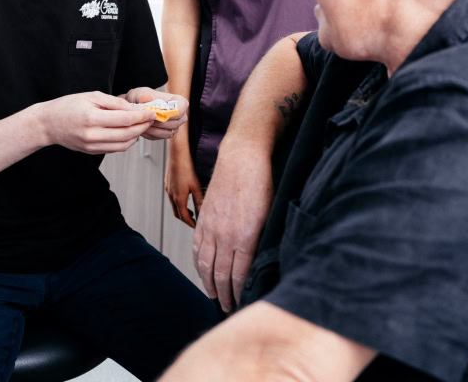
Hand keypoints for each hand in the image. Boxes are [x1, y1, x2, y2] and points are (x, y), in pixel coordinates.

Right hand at [38, 91, 155, 153]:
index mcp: (92, 118)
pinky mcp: (91, 152)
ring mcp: (91, 146)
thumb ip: (115, 103)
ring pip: (123, 145)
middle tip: (150, 118)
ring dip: (136, 136)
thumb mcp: (92, 96)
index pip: (125, 120)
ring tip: (141, 125)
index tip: (151, 112)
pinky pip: (114, 149)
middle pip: (127, 134)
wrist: (48, 123)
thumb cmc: (68, 106)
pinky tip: (129, 132)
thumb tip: (135, 109)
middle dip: (142, 126)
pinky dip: (126, 142)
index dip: (142, 117)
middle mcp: (92, 135)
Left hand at [122, 87, 188, 140]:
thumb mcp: (141, 93)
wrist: (137, 106)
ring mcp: (174, 125)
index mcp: (178, 101)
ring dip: (154, 130)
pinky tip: (143, 128)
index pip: (180, 110)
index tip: (157, 114)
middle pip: (175, 123)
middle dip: (159, 123)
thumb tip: (147, 97)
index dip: (170, 114)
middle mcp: (179, 115)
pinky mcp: (166, 133)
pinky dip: (150, 134)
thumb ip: (144, 96)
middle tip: (147, 120)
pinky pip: (160, 137)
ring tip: (144, 124)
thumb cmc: (142, 98)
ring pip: (167, 132)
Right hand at [164, 137, 203, 227]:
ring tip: (190, 210)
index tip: (196, 226)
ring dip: (181, 210)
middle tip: (193, 221)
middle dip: (185, 219)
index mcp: (179, 198)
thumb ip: (199, 200)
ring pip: (173, 205)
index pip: (184, 217)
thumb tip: (203, 211)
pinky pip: (171, 196)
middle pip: (177, 213)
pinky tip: (184, 196)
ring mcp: (168, 189)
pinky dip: (178, 201)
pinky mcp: (167, 183)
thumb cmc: (187, 168)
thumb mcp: (196, 185)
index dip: (190, 223)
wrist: (177, 153)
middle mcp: (171, 195)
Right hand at [193, 141, 273, 311]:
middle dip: (224, 296)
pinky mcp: (203, 219)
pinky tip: (203, 272)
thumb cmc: (261, 184)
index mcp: (246, 238)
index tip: (242, 304)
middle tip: (227, 308)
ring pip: (206, 265)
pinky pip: (197, 248)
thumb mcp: (270, 216)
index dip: (239, 294)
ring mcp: (211, 228)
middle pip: (221, 276)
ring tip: (214, 296)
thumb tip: (260, 263)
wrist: (242, 159)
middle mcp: (226, 236)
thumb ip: (262, 242)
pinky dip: (198, 264)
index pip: (240, 277)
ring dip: (209, 284)